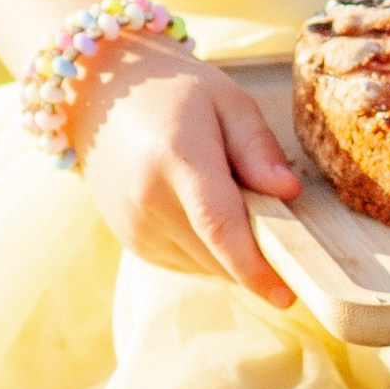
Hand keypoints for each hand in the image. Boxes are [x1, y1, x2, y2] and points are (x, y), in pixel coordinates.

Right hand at [75, 44, 302, 306]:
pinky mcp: (132, 242)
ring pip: (206, 266)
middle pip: (219, 254)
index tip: (286, 296)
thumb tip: (289, 193)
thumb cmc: (174, 93)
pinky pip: (188, 263)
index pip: (219, 226)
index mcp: (176, 157)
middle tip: (269, 208)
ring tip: (226, 194)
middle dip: (257, 250)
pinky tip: (202, 207)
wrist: (100, 97)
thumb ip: (257, 147)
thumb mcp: (227, 100)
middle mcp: (147, 200)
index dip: (255, 267)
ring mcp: (134, 226)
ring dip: (232, 250)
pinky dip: (209, 248)